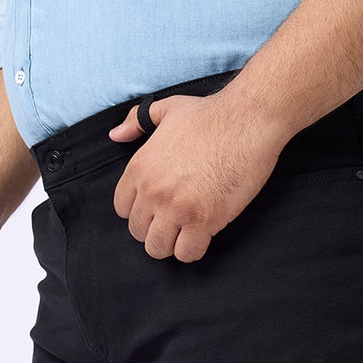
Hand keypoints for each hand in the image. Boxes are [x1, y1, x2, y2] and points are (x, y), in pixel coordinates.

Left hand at [108, 89, 289, 261]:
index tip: (157, 208)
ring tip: (187, 231)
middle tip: (176, 220)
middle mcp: (153, 191)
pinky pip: (186, 253)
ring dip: (172, 243)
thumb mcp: (166, 109)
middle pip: (138, 232)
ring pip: (158, 248)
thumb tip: (116, 134)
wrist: (247, 121)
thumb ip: (136, 121)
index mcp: (140, 167)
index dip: (140, 211)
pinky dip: (194, 249)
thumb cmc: (211, 115)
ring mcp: (177, 208)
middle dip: (156, 228)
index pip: (122, 209)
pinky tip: (204, 235)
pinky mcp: (203, 221)